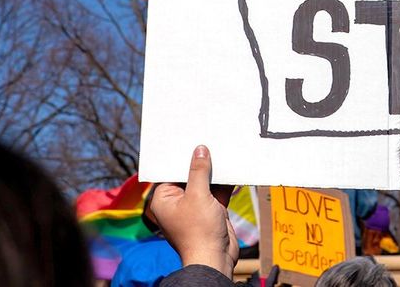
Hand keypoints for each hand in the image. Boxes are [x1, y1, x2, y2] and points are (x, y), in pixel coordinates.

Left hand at [149, 145, 238, 277]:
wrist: (215, 258)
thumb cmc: (198, 231)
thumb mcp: (197, 195)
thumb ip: (199, 171)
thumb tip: (199, 150)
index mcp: (164, 199)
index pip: (171, 172)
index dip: (181, 157)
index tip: (190, 141)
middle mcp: (178, 202)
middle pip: (189, 176)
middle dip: (201, 163)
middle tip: (210, 142)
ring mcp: (195, 207)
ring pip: (205, 184)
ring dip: (215, 173)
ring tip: (224, 152)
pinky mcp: (211, 211)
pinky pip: (217, 193)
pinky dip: (225, 184)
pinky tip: (234, 171)